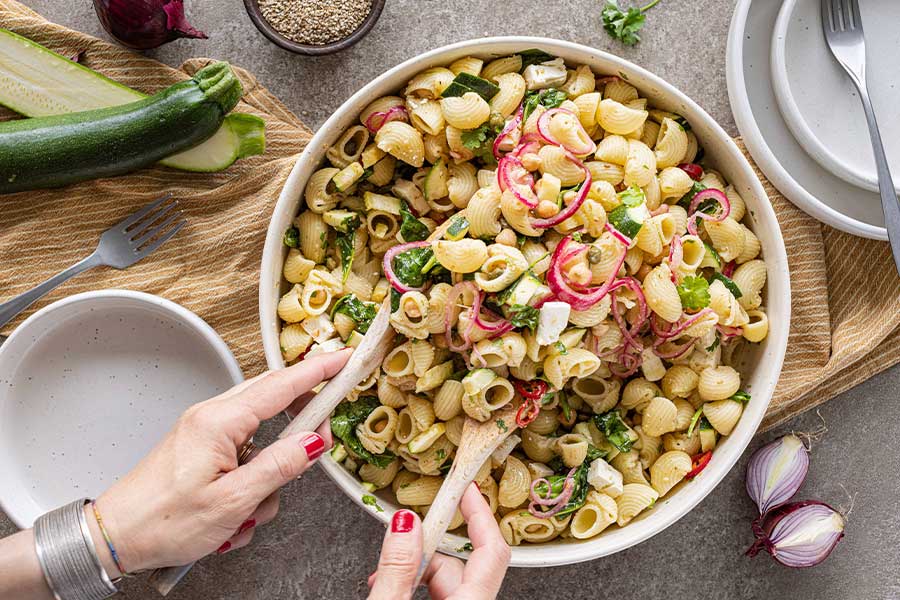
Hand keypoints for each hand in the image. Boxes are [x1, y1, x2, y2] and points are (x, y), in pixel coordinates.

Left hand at [88, 349, 351, 574]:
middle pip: (275, 400)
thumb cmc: (162, 521)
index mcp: (219, 421)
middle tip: (319, 447)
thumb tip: (313, 442)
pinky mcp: (204, 448)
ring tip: (251, 509)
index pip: (282, 385)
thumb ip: (279, 467)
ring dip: (269, 474)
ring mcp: (207, 431)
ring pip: (264, 435)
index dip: (319, 370)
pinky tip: (236, 513)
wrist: (115, 536)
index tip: (345, 358)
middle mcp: (212, 417)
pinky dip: (252, 483)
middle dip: (301, 426)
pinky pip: (246, 453)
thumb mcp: (232, 501)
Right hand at [367, 484, 510, 599]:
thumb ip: (397, 568)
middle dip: (428, 549)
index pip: (492, 550)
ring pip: (450, 581)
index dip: (480, 513)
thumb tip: (406, 523)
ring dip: (418, 570)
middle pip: (463, 565)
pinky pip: (443, 597)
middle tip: (399, 540)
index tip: (467, 488)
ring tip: (382, 578)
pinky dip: (417, 587)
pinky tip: (393, 589)